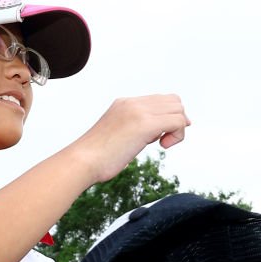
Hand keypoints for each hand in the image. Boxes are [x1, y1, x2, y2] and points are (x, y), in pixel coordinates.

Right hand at [70, 96, 189, 182]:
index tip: (161, 136)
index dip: (168, 116)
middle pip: (173, 101)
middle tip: (163, 140)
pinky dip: (178, 135)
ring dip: (177, 129)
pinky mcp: (145, 124)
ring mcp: (138, 111)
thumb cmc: (97, 157)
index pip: (160, 100)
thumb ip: (134, 130)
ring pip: (178, 109)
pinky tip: (163, 146)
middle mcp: (132, 103)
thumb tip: (154, 135)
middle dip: (175, 121)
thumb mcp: (118, 135)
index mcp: (124, 103)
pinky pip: (178, 121)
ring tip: (162, 143)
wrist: (82, 161)